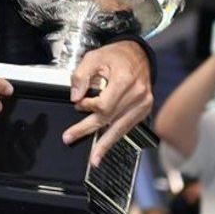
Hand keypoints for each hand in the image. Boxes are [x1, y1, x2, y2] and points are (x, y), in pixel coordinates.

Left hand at [62, 40, 153, 165]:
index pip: (104, 104)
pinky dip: (115, 135)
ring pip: (120, 128)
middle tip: (70, 137)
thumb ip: (81, 75)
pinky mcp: (144, 110)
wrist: (138, 55)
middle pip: (109, 119)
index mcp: (125, 80)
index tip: (78, 103)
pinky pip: (127, 127)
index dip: (88, 106)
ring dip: (105, 144)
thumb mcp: (94, 57)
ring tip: (94, 158)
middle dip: (88, 130)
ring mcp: (143, 104)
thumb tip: (75, 97)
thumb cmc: (116, 56)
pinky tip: (105, 146)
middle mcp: (137, 94)